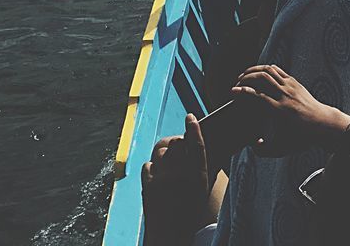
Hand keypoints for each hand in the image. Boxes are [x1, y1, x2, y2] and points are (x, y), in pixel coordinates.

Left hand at [142, 114, 208, 245]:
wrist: (170, 237)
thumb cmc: (189, 215)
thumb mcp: (201, 191)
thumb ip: (200, 169)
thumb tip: (195, 147)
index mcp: (198, 176)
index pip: (196, 143)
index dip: (194, 127)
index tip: (191, 117)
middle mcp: (180, 175)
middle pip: (178, 145)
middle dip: (179, 143)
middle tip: (181, 146)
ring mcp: (162, 180)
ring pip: (162, 152)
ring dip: (166, 153)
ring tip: (170, 161)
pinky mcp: (147, 186)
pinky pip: (149, 165)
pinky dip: (153, 166)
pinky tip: (158, 173)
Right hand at [231, 64, 349, 155]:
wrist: (323, 125)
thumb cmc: (302, 138)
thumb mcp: (282, 150)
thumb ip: (264, 151)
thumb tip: (254, 143)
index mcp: (280, 111)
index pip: (258, 96)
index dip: (243, 92)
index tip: (233, 92)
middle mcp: (285, 96)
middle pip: (262, 78)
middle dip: (246, 78)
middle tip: (236, 84)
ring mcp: (290, 87)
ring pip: (269, 71)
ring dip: (253, 71)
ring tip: (243, 76)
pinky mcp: (294, 82)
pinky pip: (277, 70)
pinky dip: (264, 69)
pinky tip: (257, 74)